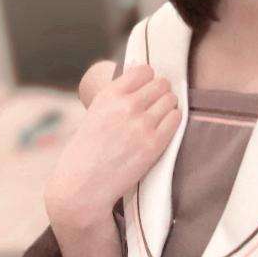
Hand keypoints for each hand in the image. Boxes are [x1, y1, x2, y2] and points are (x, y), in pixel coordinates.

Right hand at [45, 64, 180, 227]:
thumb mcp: (96, 112)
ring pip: (171, 100)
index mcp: (109, 95)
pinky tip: (163, 127)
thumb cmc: (88, 148)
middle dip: (160, 92)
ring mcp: (142, 126)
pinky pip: (176, 119)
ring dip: (168, 106)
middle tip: (155, 104)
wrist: (81, 186)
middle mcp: (126, 106)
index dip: (148, 78)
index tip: (146, 87)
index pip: (145, 71)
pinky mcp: (153, 145)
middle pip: (161, 84)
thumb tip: (145, 75)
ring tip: (159, 116)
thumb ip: (118, 95)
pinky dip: (173, 120)